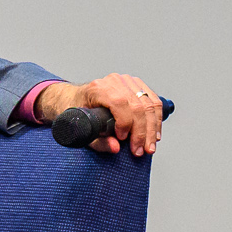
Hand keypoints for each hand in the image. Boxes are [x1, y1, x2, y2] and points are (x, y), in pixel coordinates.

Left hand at [40, 74, 168, 155]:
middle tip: (140, 150)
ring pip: (149, 104)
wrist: (74, 98)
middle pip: (137, 106)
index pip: (119, 103)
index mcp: (98, 88)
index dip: (125, 123)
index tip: (122, 139)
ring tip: (149, 146)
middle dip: (142, 132)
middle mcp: (114, 81)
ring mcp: (127, 81)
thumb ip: (97, 141)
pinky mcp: (136, 85)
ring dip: (152, 128)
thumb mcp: (79, 128)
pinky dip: (156, 119)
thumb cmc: (75, 111)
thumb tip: (116, 148)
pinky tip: (155, 133)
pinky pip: (153, 101)